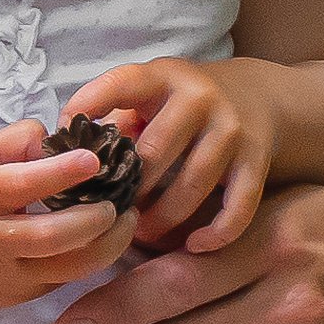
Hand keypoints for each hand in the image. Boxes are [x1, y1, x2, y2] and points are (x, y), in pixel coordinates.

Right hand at [0, 119, 135, 321]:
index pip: (23, 184)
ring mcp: (7, 272)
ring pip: (67, 269)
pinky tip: (106, 240)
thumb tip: (65, 141)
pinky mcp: (19, 294)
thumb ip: (20, 140)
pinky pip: (64, 279)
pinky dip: (90, 259)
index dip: (61, 172)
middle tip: (120, 203)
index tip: (94, 159)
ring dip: (107, 247)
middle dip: (93, 220)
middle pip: (50, 236)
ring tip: (126, 224)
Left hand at [64, 58, 278, 251]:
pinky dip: (217, 233)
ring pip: (191, 186)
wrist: (259, 94)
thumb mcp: (150, 94)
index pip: (119, 85)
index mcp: (162, 77)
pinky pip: (238, 205)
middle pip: (153, 153)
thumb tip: (65, 152)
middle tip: (108, 214)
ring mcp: (231, 129)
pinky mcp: (256, 159)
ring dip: (163, 219)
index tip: (63, 139)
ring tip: (141, 233)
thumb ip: (113, 117)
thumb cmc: (183, 103)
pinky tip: (195, 246)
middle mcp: (198, 98)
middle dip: (128, 191)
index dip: (87, 108)